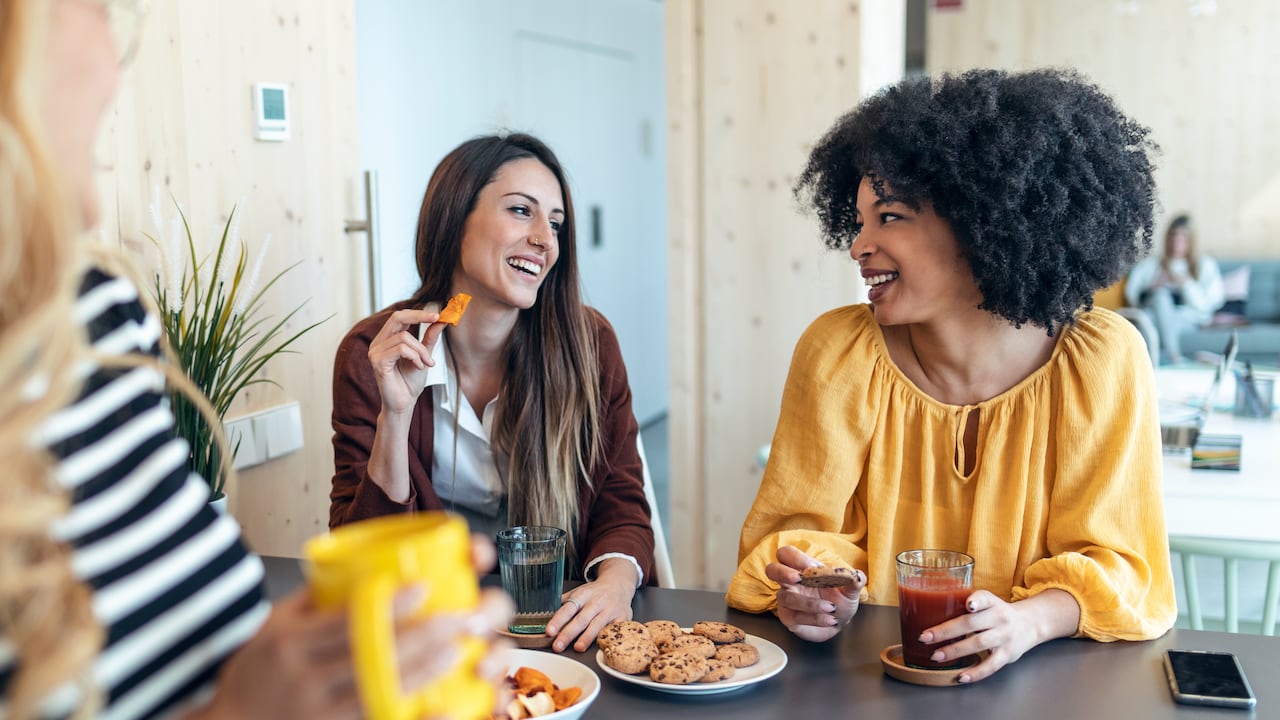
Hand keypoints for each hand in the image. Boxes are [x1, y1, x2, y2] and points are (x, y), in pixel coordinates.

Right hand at [194, 536, 512, 719]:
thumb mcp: (274, 626)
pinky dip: (417, 719)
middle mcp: (302, 681)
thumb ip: (316, 598)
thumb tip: (366, 563)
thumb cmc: (256, 671)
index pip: (344, 621)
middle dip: (423, 636)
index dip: (387, 605)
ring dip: (426, 670)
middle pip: (372, 655)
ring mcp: (318, 713)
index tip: (424, 587)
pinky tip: (446, 708)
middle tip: (462, 616)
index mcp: (288, 645)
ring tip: (461, 648)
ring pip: (380, 690)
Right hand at [367, 309, 446, 415]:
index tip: (437, 314)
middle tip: (436, 320)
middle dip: (419, 317)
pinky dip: (415, 357)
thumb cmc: (410, 382)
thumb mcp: (424, 355)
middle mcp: (378, 343)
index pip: (399, 316)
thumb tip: (440, 320)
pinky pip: (401, 349)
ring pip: (404, 337)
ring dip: (421, 350)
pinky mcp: (377, 361)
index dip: (418, 313)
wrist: (404, 403)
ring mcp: (375, 352)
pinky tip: (419, 367)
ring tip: (427, 363)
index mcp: (386, 339)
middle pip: (397, 317)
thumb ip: (429, 337)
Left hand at [544, 558, 638, 652]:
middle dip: (568, 634)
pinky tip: (600, 645)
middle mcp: (596, 602)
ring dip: (587, 637)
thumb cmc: (594, 592)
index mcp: (582, 595)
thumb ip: (563, 603)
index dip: (558, 620)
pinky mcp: (622, 617)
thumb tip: (543, 615)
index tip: (549, 631)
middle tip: (557, 646)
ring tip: (577, 647)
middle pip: (581, 619)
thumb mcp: (578, 592)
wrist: (619, 584)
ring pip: (597, 625)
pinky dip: (607, 637)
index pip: (568, 608)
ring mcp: (609, 610)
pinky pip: (613, 629)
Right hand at [765, 546, 865, 642]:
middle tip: (798, 579)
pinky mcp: (789, 618)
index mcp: (802, 568)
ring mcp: (788, 600)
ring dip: (810, 603)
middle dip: (782, 572)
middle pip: (772, 570)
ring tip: (831, 608)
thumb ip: (854, 580)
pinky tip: (830, 619)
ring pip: (787, 598)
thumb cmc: (839, 599)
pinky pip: (795, 617)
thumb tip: (858, 575)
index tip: (811, 566)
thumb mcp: (850, 589)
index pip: (787, 554)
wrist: (840, 621)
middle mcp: (791, 583)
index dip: (795, 557)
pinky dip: (814, 618)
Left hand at [915, 588, 1079, 682]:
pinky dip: (975, 673)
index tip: (968, 604)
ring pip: (978, 644)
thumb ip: (967, 604)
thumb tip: (929, 608)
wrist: (1029, 625)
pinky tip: (961, 677)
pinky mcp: (1007, 655)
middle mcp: (999, 618)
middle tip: (925, 637)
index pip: (985, 598)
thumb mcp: (988, 602)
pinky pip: (990, 666)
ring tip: (936, 656)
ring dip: (955, 651)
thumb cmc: (998, 613)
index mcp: (992, 602)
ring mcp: (1004, 637)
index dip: (977, 601)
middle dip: (946, 631)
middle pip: (971, 624)